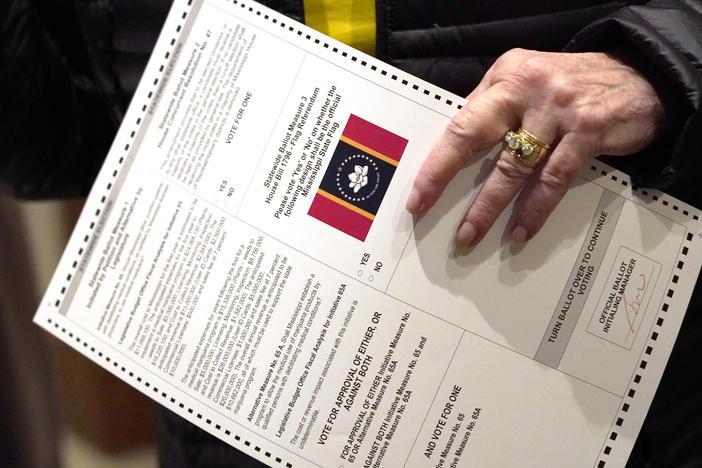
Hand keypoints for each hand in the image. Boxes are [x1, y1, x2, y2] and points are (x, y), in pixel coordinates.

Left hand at [406, 49, 664, 245]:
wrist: (644, 77)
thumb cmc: (575, 86)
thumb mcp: (529, 82)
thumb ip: (496, 110)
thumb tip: (457, 153)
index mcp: (506, 76)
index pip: (461, 122)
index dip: (437, 163)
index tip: (419, 195)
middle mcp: (527, 87)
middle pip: (475, 137)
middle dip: (446, 178)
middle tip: (427, 211)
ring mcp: (558, 108)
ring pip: (513, 167)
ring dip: (489, 206)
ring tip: (472, 234)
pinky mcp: (588, 129)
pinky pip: (554, 179)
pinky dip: (536, 209)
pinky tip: (522, 230)